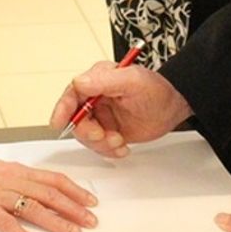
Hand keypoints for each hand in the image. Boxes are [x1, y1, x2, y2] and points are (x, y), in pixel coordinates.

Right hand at [0, 136, 97, 231]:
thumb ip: (15, 179)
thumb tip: (34, 189)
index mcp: (16, 170)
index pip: (53, 179)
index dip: (75, 190)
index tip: (90, 201)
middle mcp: (11, 180)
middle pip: (50, 193)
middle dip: (74, 208)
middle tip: (91, 220)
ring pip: (33, 207)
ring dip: (56, 221)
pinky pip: (4, 222)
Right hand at [49, 62, 191, 157]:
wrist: (172, 107)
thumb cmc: (156, 89)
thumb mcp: (132, 81)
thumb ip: (105, 81)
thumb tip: (79, 82)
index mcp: (97, 80)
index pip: (72, 93)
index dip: (62, 108)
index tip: (58, 122)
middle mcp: (95, 98)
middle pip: (76, 119)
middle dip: (88, 132)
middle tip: (104, 136)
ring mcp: (101, 116)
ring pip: (86, 136)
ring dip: (100, 144)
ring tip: (119, 141)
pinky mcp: (107, 131)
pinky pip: (99, 146)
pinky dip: (109, 151)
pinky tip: (122, 147)